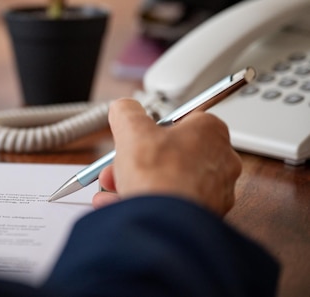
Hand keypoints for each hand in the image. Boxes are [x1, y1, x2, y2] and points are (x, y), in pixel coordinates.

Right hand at [92, 98, 241, 215]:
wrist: (165, 224)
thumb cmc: (159, 176)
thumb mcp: (131, 129)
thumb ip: (126, 111)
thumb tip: (123, 108)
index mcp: (211, 132)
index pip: (183, 119)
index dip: (153, 128)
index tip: (137, 134)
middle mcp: (221, 161)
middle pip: (171, 153)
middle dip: (137, 159)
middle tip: (118, 165)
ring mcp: (215, 192)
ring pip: (169, 180)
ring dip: (136, 182)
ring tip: (111, 189)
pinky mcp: (204, 216)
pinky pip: (170, 204)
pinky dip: (145, 203)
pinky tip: (118, 204)